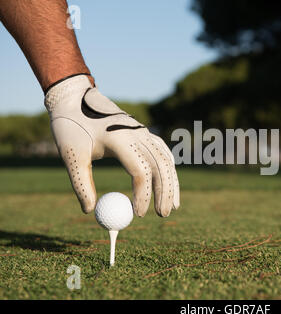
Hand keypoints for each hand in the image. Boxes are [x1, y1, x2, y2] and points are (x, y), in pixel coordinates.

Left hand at [44, 74, 179, 216]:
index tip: (137, 215)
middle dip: (165, 193)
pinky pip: (163, 152)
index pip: (141, 172)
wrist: (74, 95)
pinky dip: (168, 169)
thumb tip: (90, 211)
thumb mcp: (71, 155)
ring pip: (166, 159)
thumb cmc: (71, 126)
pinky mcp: (143, 131)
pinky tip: (170, 182)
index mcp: (120, 139)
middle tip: (163, 215)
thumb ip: (81, 184)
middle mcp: (137, 134)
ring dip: (172, 183)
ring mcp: (143, 131)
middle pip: (161, 166)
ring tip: (173, 206)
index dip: (142, 196)